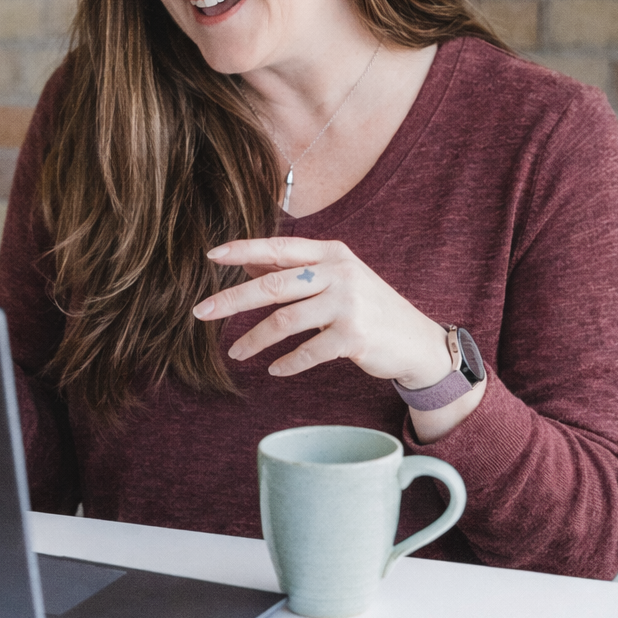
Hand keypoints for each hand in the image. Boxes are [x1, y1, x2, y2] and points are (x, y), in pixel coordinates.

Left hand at [194, 236, 451, 385]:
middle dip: (232, 299)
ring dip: (254, 340)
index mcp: (332, 253)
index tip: (211, 256)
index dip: (243, 250)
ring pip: (284, 320)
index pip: (280, 248)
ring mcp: (348, 304)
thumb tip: (246, 263)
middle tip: (201, 312)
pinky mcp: (354, 337)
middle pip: (273, 284)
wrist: (416, 342)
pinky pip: (307, 352)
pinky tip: (274, 369)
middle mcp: (339, 272)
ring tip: (236, 353)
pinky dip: (286, 363)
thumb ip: (296, 270)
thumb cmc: (369, 308)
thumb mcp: (337, 279)